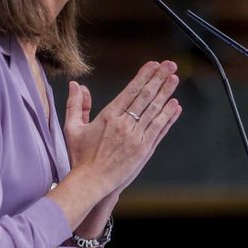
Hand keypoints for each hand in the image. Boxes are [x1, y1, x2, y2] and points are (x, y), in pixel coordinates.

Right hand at [62, 61, 182, 195]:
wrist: (91, 182)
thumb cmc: (80, 157)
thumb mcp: (72, 128)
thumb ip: (76, 105)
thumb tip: (76, 85)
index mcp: (109, 116)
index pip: (131, 90)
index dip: (144, 76)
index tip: (153, 65)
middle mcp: (125, 125)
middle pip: (146, 96)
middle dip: (159, 78)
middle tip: (170, 65)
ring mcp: (136, 138)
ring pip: (155, 111)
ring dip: (166, 93)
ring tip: (174, 79)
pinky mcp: (144, 150)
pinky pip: (159, 129)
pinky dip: (168, 117)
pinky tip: (175, 106)